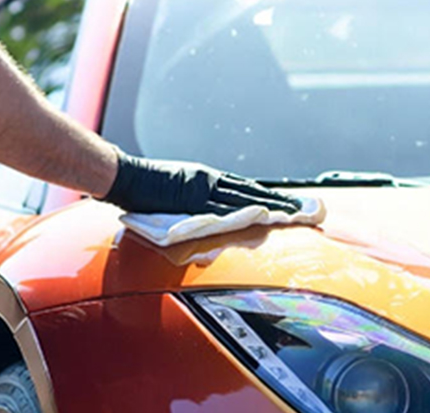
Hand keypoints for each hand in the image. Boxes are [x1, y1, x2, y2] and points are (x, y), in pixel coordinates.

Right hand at [102, 150, 301, 214]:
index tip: (291, 204)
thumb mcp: (175, 193)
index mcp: (207, 179)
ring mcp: (202, 189)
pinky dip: (243, 211)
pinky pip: (222, 207)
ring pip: (243, 198)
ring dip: (270, 206)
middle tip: (306, 209)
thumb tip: (213, 218)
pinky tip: (261, 215)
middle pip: (253, 192)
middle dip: (280, 201)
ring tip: (294, 214)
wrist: (122, 176)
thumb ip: (196, 205)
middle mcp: (210, 181)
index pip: (246, 189)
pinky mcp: (192, 197)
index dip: (271, 196)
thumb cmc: (142, 189)